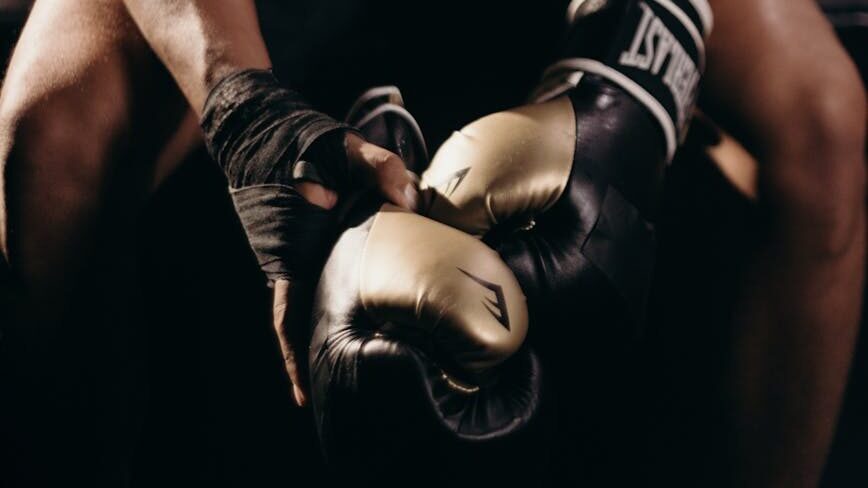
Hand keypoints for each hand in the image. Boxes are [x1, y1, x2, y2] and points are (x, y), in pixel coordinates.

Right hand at [276, 133, 418, 406]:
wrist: (257, 122)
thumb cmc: (292, 138)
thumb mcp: (337, 145)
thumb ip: (376, 166)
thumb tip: (412, 197)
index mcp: (290, 251)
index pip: (287, 317)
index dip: (293, 358)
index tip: (301, 396)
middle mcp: (290, 260)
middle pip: (306, 319)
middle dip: (322, 356)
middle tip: (352, 392)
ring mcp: (299, 251)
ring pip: (319, 299)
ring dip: (335, 326)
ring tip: (371, 355)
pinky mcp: (309, 238)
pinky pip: (325, 273)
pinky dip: (343, 288)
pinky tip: (372, 289)